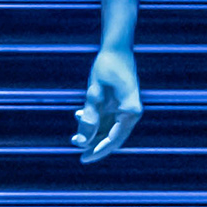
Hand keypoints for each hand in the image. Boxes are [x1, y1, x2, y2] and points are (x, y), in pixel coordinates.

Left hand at [73, 46, 141, 163]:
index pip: (114, 139)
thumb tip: (82, 141)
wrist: (116, 47)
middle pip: (113, 137)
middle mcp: (131, 113)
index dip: (98, 150)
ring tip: (75, 134)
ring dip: (92, 133)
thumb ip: (89, 116)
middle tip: (78, 151)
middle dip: (95, 144)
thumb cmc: (107, 66)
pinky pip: (107, 119)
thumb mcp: (94, 92)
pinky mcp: (120, 104)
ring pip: (108, 130)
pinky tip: (79, 114)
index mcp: (130, 111)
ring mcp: (126, 109)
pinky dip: (94, 121)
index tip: (83, 158)